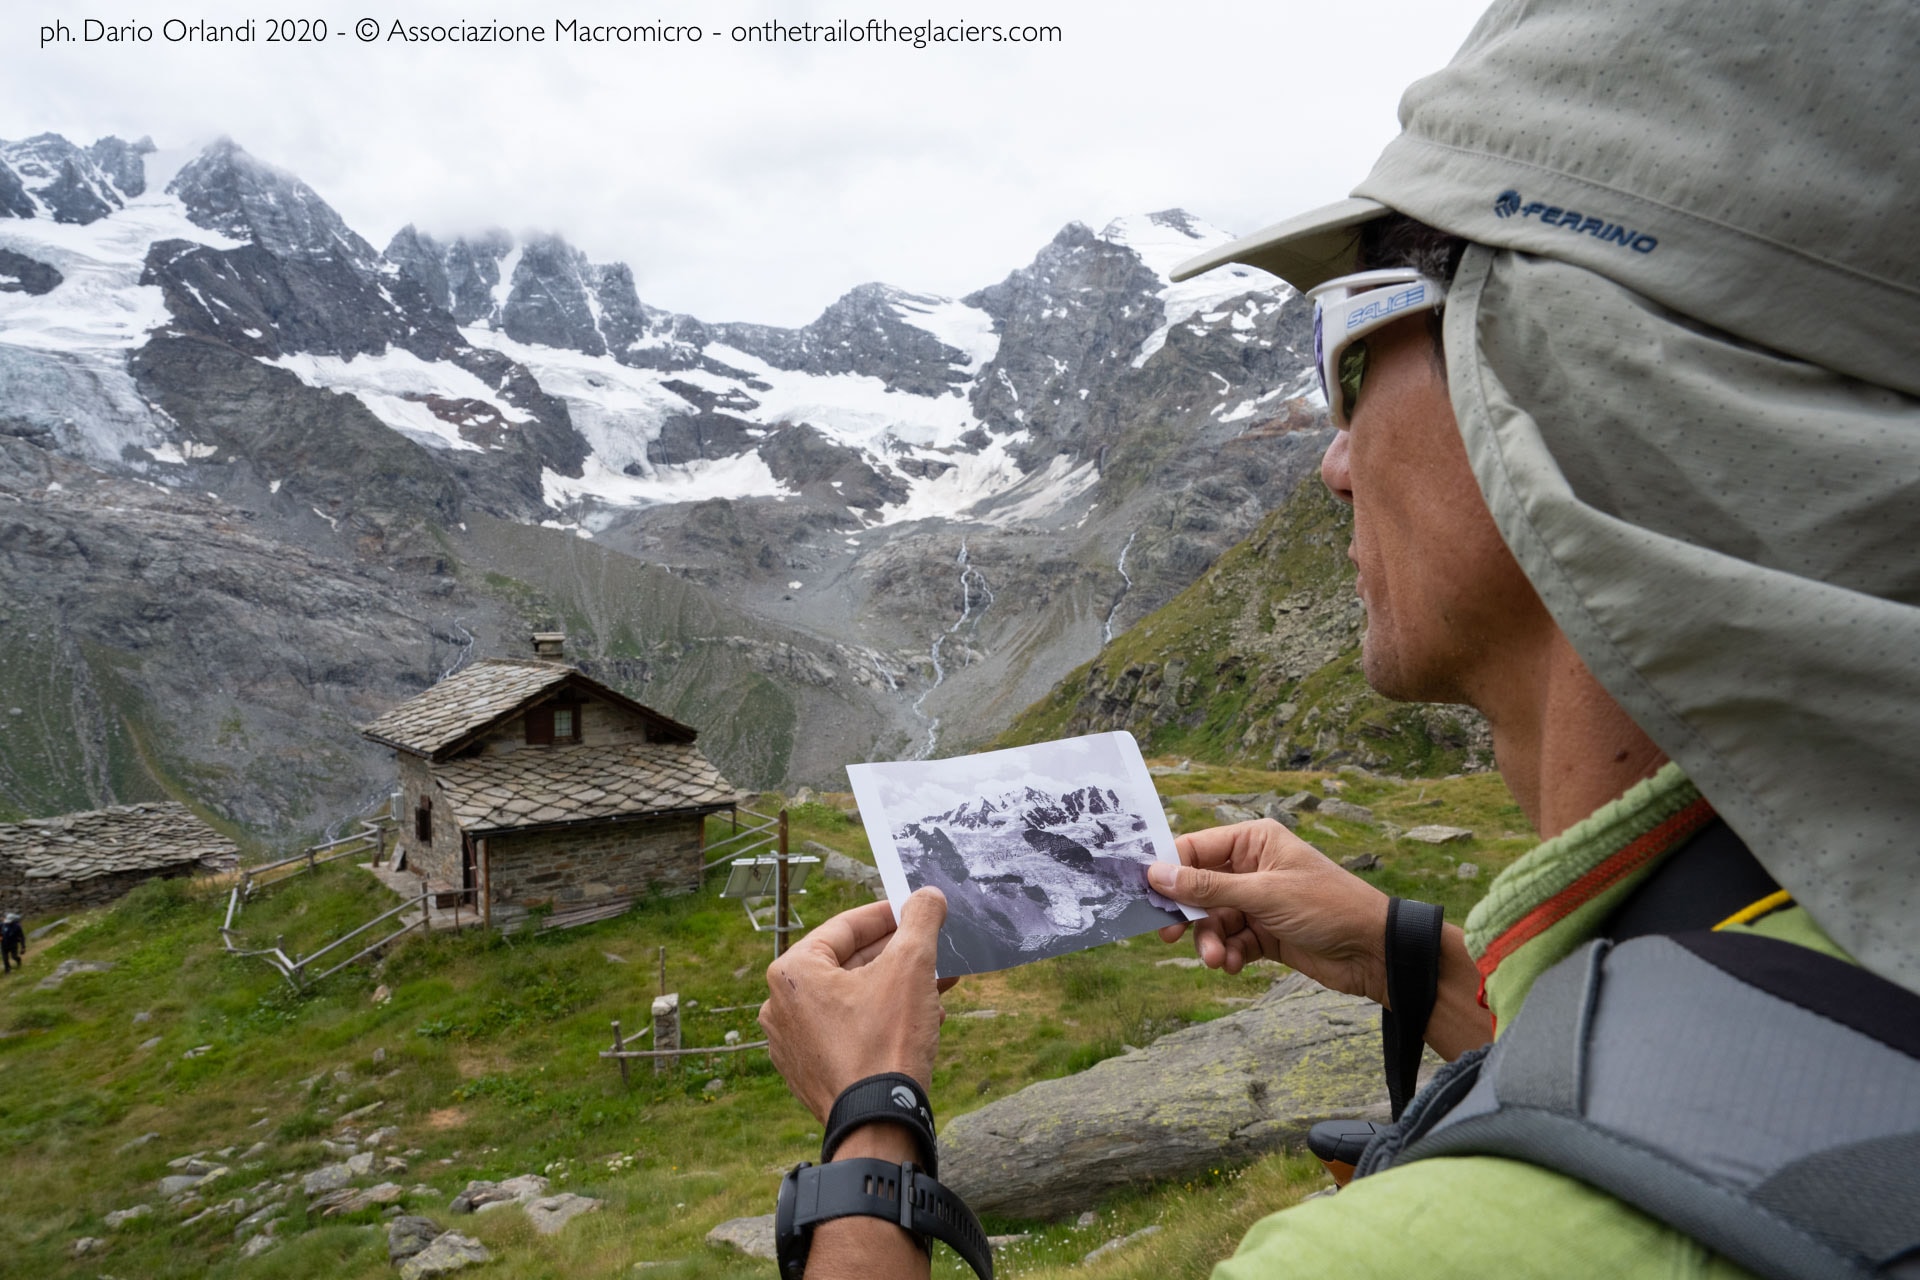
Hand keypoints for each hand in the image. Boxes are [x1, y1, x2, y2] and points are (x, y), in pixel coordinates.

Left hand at [759, 888, 951, 1121]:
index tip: (917, 911)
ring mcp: (792, 1043)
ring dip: (897, 990)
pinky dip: (882, 1020)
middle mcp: (781, 1005)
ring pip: (854, 1000)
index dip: (888, 915)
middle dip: (899, 958)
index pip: (846, 927)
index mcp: (793, 972)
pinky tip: (923, 1021)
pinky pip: (848, 1031)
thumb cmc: (886, 1041)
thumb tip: (928, 895)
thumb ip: (920, 921)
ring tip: (939, 987)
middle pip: (851, 965)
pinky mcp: (810, 1072)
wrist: (878, 1124)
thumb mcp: (911, 966)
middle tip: (935, 950)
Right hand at [1149, 819, 1389, 1004]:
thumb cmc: (1327, 906)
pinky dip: (1229, 954)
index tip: (1146, 895)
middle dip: (1189, 915)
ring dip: (1210, 941)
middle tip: (1168, 934)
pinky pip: (1232, 941)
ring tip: (1217, 959)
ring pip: (1214, 920)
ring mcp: (1259, 902)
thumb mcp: (1264, 894)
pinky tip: (1234, 964)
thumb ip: (1208, 888)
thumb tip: (1157, 874)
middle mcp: (1253, 868)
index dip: (1170, 871)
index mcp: (1254, 841)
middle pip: (1199, 889)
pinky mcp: (1266, 933)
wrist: (1374, 951)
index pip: (1196, 849)